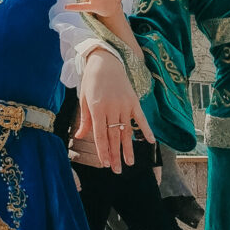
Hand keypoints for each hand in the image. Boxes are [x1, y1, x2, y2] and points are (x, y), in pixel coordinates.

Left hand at [75, 49, 153, 173]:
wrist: (105, 60)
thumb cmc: (91, 80)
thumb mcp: (84, 99)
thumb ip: (85, 119)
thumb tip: (79, 136)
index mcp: (97, 108)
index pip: (100, 135)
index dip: (103, 151)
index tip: (106, 164)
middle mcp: (112, 108)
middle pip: (113, 137)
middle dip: (115, 155)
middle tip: (117, 170)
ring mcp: (124, 105)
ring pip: (126, 131)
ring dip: (128, 148)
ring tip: (130, 163)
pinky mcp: (133, 101)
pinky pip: (140, 118)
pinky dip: (146, 130)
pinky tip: (150, 142)